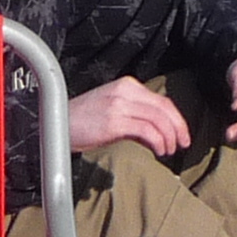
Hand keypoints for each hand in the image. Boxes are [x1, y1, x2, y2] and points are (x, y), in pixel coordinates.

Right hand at [65, 76, 191, 158]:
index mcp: (126, 85)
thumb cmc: (80, 122)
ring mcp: (120, 105)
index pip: (161, 100)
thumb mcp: (110, 112)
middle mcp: (125, 91)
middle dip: (178, 127)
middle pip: (164, 107)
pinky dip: (158, 141)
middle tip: (183, 143)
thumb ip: (133, 116)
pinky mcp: (114, 121)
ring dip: (169, 136)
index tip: (182, 134)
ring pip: (158, 118)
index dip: (177, 118)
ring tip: (169, 150)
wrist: (53, 125)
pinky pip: (146, 130)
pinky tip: (159, 150)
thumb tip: (155, 133)